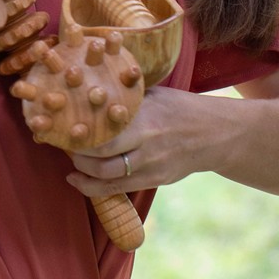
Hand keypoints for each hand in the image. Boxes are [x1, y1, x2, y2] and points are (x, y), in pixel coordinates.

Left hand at [66, 86, 203, 197]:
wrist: (216, 134)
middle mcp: (147, 146)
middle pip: (102, 158)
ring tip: (71, 164)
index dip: (79, 133)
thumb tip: (88, 89)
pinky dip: (95, 188)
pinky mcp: (155, 180)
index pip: (105, 132)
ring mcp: (151, 167)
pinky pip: (119, 189)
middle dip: (77, 154)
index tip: (62, 126)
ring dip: (83, 173)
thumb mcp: (153, 95)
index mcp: (145, 120)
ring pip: (108, 178)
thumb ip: (125, 98)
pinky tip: (79, 180)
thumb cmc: (179, 107)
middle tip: (63, 144)